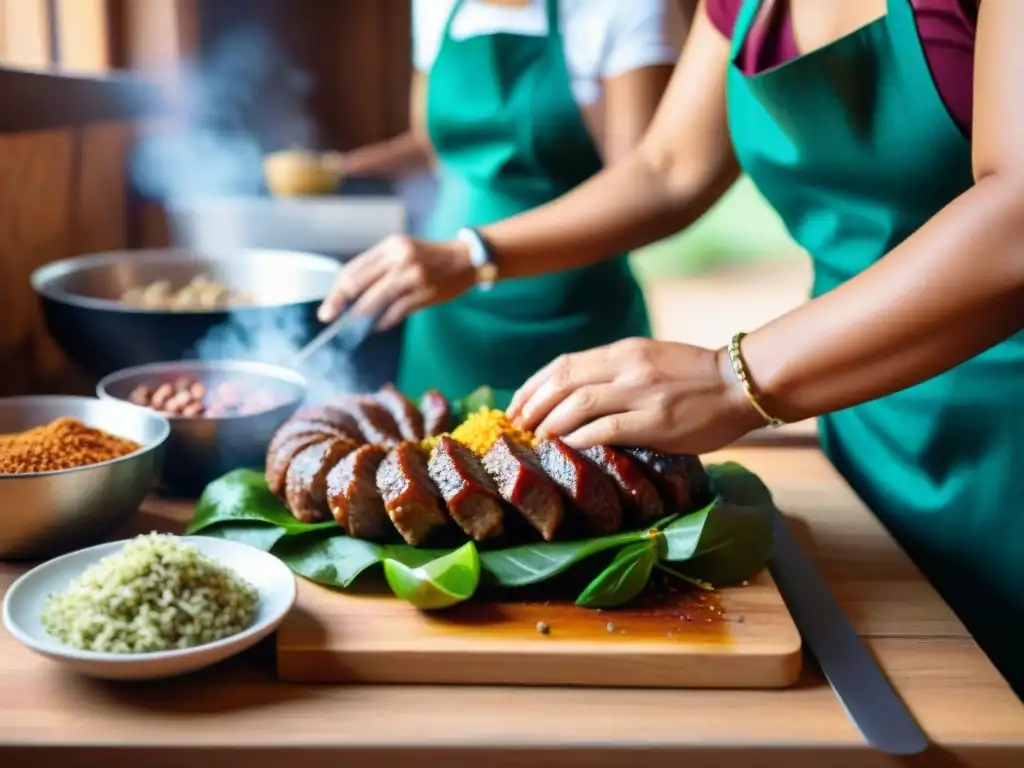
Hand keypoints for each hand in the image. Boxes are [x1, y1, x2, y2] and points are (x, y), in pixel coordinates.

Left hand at [317, 235, 475, 330]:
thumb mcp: (402, 251)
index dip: (337, 290)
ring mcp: (412, 276)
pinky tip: (376, 327)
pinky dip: (383, 322)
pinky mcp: (424, 293)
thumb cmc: (430, 257)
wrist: (466, 259)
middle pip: (359, 283)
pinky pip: (396, 312)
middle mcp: (399, 257)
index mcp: (390, 245)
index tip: (328, 307)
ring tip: (352, 327)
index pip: (354, 269)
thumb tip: (351, 295)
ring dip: (360, 317)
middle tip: (328, 318)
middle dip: (340, 303)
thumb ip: (379, 268)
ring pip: (375, 300)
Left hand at [507, 338, 764, 453]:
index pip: (564, 364)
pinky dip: (578, 439)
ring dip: (549, 424)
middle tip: (517, 427)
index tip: (517, 405)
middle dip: (532, 406)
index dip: (533, 385)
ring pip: (577, 405)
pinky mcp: (654, 421)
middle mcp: (626, 367)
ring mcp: (640, 393)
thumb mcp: (649, 360)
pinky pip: (604, 430)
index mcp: (622, 351)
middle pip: (562, 382)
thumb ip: (615, 372)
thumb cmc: (695, 377)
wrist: (741, 384)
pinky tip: (565, 449)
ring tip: (537, 441)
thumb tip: (574, 396)